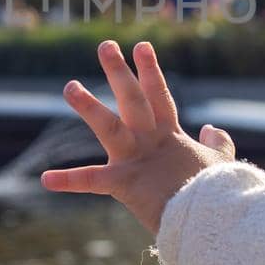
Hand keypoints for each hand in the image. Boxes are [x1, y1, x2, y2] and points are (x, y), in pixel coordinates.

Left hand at [41, 39, 236, 233]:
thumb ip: (218, 143)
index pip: (159, 95)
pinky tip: (46, 179)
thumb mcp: (219, 163)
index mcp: (170, 136)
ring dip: (89, 106)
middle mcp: (150, 141)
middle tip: (105, 46)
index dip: (150, 70)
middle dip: (119, 71)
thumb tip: (213, 129)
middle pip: (133, 99)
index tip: (141, 46)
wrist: (211, 219)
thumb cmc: (214, 193)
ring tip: (70, 86)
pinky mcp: (124, 182)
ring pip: (109, 126)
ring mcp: (135, 159)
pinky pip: (92, 180)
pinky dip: (68, 181)